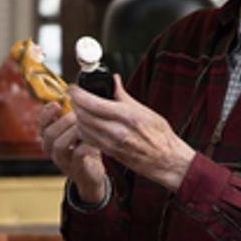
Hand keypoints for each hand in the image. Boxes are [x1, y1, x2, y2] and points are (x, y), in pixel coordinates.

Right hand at [37, 100, 107, 204]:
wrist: (93, 174)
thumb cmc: (85, 147)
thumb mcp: (78, 128)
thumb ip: (77, 113)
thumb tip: (82, 91)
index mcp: (51, 137)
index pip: (42, 123)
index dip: (46, 113)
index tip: (56, 104)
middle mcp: (52, 149)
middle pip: (48, 133)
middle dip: (63, 121)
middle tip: (77, 114)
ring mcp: (63, 160)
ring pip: (58, 145)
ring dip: (72, 132)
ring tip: (84, 127)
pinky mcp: (76, 168)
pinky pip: (77, 155)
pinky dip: (86, 145)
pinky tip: (93, 140)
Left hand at [66, 77, 195, 191]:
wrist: (166, 160)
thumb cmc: (160, 136)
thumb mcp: (144, 110)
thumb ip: (123, 95)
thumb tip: (113, 80)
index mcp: (127, 116)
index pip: (92, 103)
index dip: (78, 94)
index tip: (74, 88)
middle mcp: (117, 131)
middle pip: (83, 115)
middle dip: (75, 104)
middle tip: (74, 96)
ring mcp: (111, 144)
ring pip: (82, 127)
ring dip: (77, 117)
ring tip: (79, 108)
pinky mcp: (109, 153)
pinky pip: (88, 139)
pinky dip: (82, 129)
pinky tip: (86, 123)